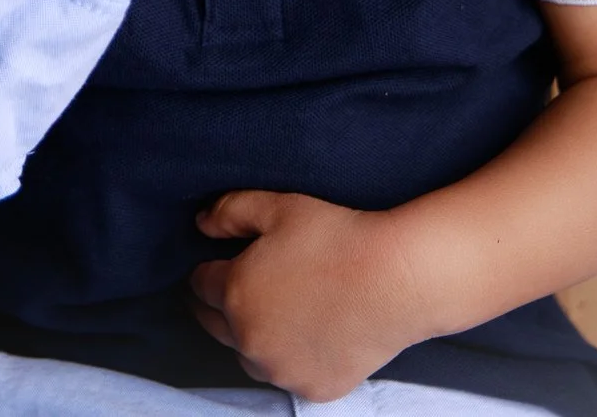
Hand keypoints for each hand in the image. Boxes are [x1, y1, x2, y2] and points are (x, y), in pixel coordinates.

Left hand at [188, 191, 428, 402]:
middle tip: (243, 290)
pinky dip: (293, 360)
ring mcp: (282, 371)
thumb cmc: (338, 238)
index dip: (208, 271)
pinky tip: (308, 337)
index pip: (201, 286)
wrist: (396, 279)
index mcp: (235, 295)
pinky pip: (290, 376)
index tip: (219, 265)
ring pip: (251, 357)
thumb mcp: (277, 207)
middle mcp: (250, 341)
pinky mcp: (314, 388)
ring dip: (254, 338)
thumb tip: (200, 224)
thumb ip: (229, 212)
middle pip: (217, 326)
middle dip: (222, 306)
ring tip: (276, 314)